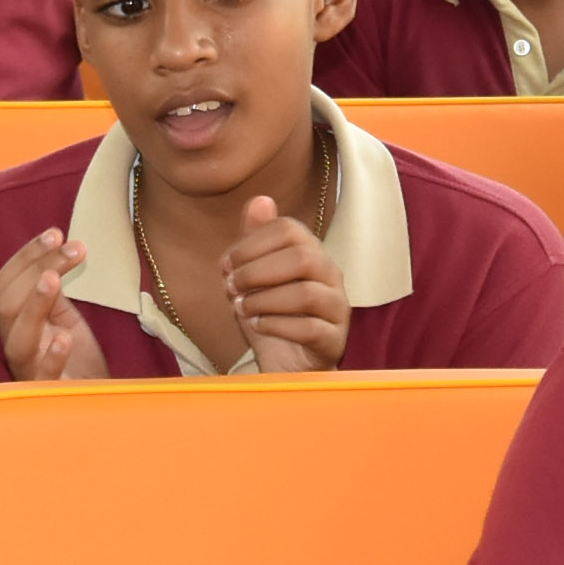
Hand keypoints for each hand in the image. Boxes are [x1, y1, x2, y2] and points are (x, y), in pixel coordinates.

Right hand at [0, 229, 94, 381]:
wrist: (95, 402)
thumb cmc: (76, 359)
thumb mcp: (64, 318)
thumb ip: (53, 291)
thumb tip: (57, 250)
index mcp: (17, 322)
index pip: (5, 283)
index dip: (25, 256)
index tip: (55, 232)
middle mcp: (16, 344)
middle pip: (6, 304)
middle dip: (34, 269)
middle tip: (70, 246)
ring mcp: (30, 370)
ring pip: (17, 339)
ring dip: (33, 306)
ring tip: (52, 279)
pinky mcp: (50, 393)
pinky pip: (43, 377)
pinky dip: (51, 357)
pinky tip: (64, 338)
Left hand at [220, 197, 348, 373]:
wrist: (288, 364)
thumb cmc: (272, 316)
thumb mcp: (256, 277)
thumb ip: (256, 240)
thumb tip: (260, 199)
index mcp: (312, 253)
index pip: (289, 229)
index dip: (252, 243)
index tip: (226, 264)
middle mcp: (331, 276)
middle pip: (302, 257)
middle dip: (257, 271)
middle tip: (231, 287)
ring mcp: (337, 308)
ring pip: (306, 294)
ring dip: (263, 300)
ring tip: (242, 309)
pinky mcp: (334, 339)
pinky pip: (309, 329)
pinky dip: (275, 326)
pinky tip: (256, 327)